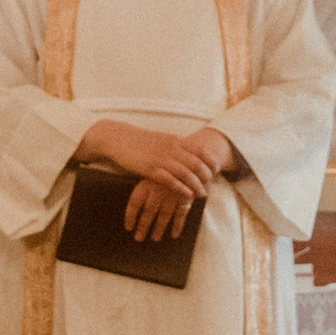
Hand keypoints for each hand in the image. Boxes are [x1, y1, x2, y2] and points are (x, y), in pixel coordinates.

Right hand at [78, 119, 228, 244]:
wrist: (118, 139)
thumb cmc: (139, 141)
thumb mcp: (161, 140)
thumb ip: (175, 145)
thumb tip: (188, 151)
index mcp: (175, 140)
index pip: (200, 150)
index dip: (211, 161)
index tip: (217, 170)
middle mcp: (171, 148)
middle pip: (196, 163)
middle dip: (206, 176)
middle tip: (211, 186)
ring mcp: (161, 158)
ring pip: (186, 173)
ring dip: (196, 185)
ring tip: (202, 194)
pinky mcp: (150, 169)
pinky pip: (170, 180)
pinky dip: (181, 188)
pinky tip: (187, 195)